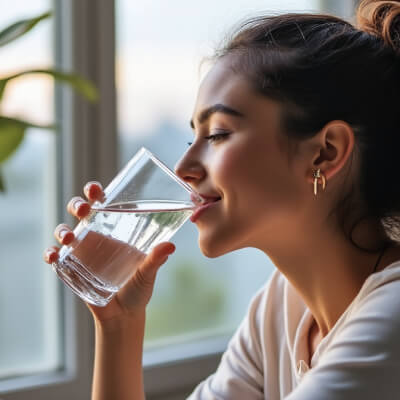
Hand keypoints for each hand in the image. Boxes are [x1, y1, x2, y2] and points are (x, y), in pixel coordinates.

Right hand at [43, 181, 174, 322]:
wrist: (124, 315)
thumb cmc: (138, 289)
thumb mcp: (147, 273)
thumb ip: (156, 260)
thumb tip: (170, 246)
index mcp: (115, 231)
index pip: (102, 204)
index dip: (95, 193)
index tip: (95, 190)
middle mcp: (96, 237)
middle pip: (79, 212)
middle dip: (77, 204)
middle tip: (84, 209)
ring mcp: (81, 252)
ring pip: (64, 231)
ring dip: (62, 230)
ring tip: (69, 237)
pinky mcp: (70, 269)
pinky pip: (55, 258)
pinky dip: (50, 254)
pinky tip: (53, 256)